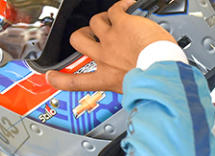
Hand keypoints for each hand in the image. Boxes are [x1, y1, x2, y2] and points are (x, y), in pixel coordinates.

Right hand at [46, 0, 173, 92]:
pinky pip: (116, 9)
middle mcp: (106, 58)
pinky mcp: (123, 24)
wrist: (163, 72)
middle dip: (82, 34)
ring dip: (105, 19)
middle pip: (78, 40)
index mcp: (107, 79)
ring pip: (96, 21)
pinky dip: (122, 6)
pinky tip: (128, 6)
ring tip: (117, 20)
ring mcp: (112, 39)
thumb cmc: (156, 82)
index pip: (75, 82)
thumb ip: (127, 82)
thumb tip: (132, 80)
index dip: (59, 79)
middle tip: (93, 35)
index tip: (51, 76)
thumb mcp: (135, 89)